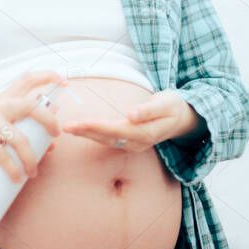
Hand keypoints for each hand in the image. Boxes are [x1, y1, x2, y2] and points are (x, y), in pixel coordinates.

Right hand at [0, 71, 66, 181]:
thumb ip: (21, 124)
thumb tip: (52, 134)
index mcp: (3, 99)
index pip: (27, 79)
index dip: (47, 77)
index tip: (65, 82)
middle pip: (31, 105)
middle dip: (49, 120)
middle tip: (56, 134)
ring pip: (22, 139)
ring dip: (31, 159)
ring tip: (32, 172)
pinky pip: (4, 156)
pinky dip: (14, 169)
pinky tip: (17, 177)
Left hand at [61, 89, 202, 151]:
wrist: (182, 118)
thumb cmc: (173, 106)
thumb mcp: (166, 103)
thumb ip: (148, 110)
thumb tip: (131, 115)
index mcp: (145, 133)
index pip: (115, 130)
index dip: (96, 126)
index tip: (80, 123)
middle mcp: (137, 142)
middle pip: (107, 138)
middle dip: (85, 132)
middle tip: (65, 127)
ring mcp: (134, 145)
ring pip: (106, 141)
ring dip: (87, 135)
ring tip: (69, 129)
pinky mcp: (130, 142)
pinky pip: (109, 141)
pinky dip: (94, 136)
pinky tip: (83, 131)